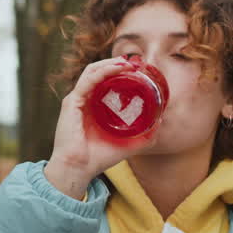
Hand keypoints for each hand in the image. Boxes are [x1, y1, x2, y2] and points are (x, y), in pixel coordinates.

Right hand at [44, 57, 156, 198]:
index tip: (137, 69)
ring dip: (110, 64)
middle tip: (134, 63)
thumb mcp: (127, 144)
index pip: (103, 81)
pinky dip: (103, 72)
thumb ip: (145, 135)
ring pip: (92, 72)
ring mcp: (76, 100)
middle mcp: (84, 100)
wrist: (79, 169)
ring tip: (127, 63)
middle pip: (97, 72)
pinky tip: (117, 69)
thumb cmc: (97, 158)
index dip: (118, 72)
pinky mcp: (72, 102)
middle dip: (115, 63)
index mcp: (93, 106)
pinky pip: (88, 81)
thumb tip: (161, 121)